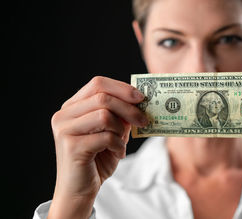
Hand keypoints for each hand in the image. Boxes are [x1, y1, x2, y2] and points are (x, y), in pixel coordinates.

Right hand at [48, 76, 147, 218]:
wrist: (79, 191)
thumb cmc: (97, 160)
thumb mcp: (112, 132)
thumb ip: (120, 116)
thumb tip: (140, 101)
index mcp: (72, 107)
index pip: (98, 84)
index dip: (122, 88)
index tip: (142, 97)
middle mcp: (64, 115)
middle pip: (102, 97)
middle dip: (128, 107)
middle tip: (144, 119)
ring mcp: (65, 130)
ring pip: (104, 115)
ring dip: (120, 129)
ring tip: (121, 142)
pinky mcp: (71, 146)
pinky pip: (105, 137)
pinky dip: (117, 145)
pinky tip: (117, 153)